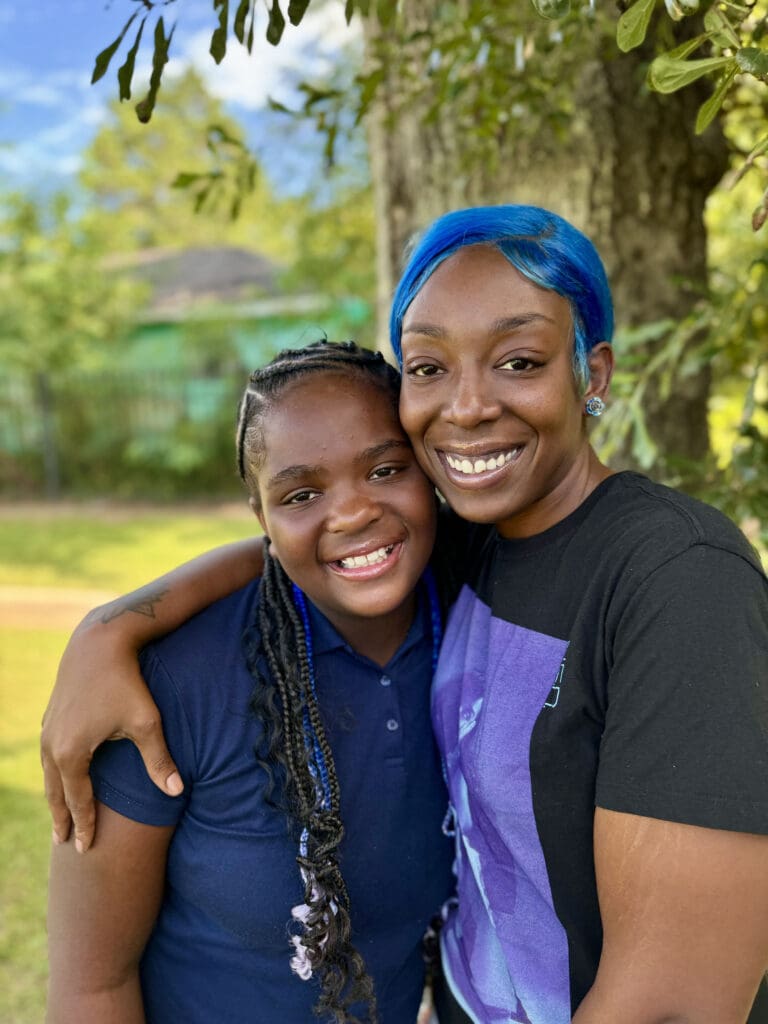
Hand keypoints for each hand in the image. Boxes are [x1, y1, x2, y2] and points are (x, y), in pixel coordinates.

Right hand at [41, 617, 181, 852]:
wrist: (99, 643)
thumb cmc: (126, 683)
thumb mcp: (146, 723)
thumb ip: (159, 760)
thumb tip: (178, 791)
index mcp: (71, 754)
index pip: (78, 801)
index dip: (84, 825)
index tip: (86, 848)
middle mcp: (51, 746)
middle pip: (55, 793)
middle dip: (62, 819)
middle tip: (63, 843)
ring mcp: (47, 731)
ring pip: (49, 775)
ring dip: (55, 797)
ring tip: (60, 818)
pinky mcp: (50, 717)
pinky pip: (49, 756)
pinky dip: (54, 774)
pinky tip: (60, 778)